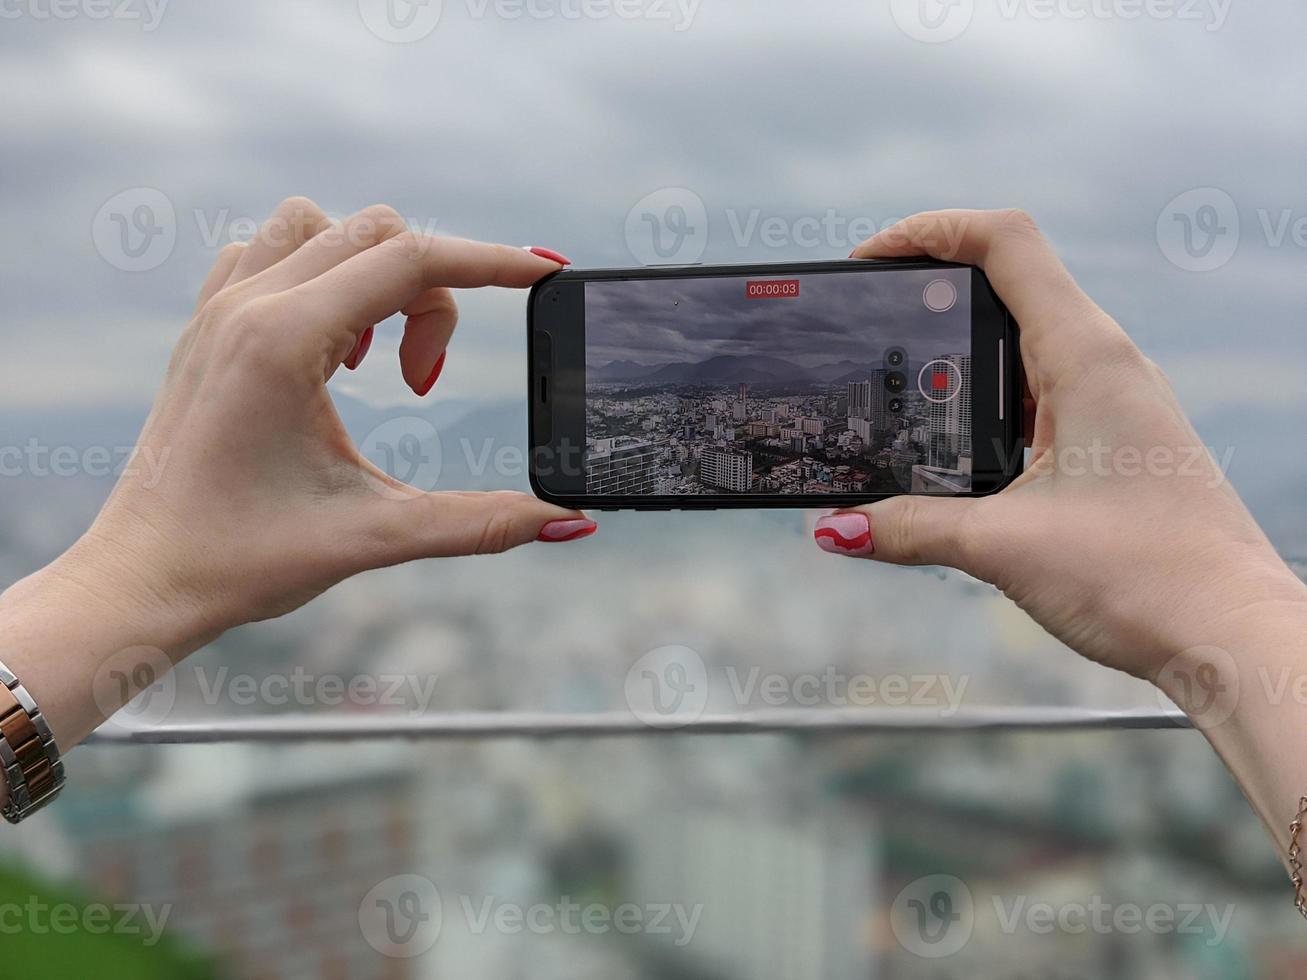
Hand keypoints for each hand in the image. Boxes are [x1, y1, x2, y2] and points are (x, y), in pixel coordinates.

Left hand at [67, 197, 595, 645]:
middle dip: (432, 295)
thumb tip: (571, 521)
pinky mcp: (207, 324)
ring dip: (373, 272)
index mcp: (285, 341)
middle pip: (378, 234)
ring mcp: (219, 307)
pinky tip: (331, 347)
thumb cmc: (243, 560)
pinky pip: (273, 250)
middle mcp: (248, 305)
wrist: (143, 579)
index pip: (412, 260)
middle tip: (424, 384)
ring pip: (321, 225)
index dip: (493, 261)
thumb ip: (482, 522)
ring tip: (374, 359)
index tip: (546, 270)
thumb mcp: (377, 538)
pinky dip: (322, 274)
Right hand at [815, 209, 1305, 680]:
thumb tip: (837, 526)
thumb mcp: (1004, 546)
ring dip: (957, 352)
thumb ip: (910, 527)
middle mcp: (1103, 363)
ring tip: (897, 388)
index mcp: (1085, 357)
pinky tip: (951, 446)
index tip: (868, 259)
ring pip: (1022, 341)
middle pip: (1007, 282)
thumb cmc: (1146, 577)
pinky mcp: (1110, 437)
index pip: (1004, 243)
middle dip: (930, 293)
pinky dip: (985, 399)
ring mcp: (1111, 398)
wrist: (1230, 631)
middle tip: (868, 326)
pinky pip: (1037, 391)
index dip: (929, 231)